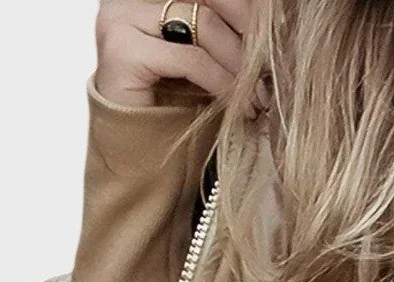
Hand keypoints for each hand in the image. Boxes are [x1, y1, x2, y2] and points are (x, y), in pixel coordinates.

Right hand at [94, 0, 261, 110]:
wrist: (140, 154)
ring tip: (256, 96)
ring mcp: (121, 19)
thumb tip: (271, 17)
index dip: (244, 8)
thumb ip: (223, 30)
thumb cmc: (172, 107)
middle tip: (269, 66)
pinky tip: (238, 105)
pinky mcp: (123, 51)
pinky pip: (191, 58)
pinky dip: (221, 82)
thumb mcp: (205, 58)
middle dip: (247, 30)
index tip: (272, 36)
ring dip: (239, 63)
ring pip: (204, 23)